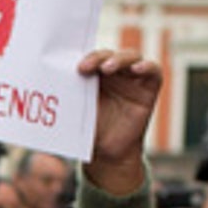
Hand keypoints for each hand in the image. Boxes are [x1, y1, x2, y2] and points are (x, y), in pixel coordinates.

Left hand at [77, 49, 160, 195]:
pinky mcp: (149, 88)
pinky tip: (137, 69)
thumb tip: (53, 77)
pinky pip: (153, 71)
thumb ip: (73, 91)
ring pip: (131, 57)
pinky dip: (147, 66)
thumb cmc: (91, 130)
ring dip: (120, 59)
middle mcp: (115, 73)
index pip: (93, 56)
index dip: (87, 57)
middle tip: (87, 67)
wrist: (107, 153)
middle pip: (111, 54)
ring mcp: (133, 79)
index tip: (77, 68)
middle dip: (99, 57)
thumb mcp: (79, 109)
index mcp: (96, 74)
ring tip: (108, 68)